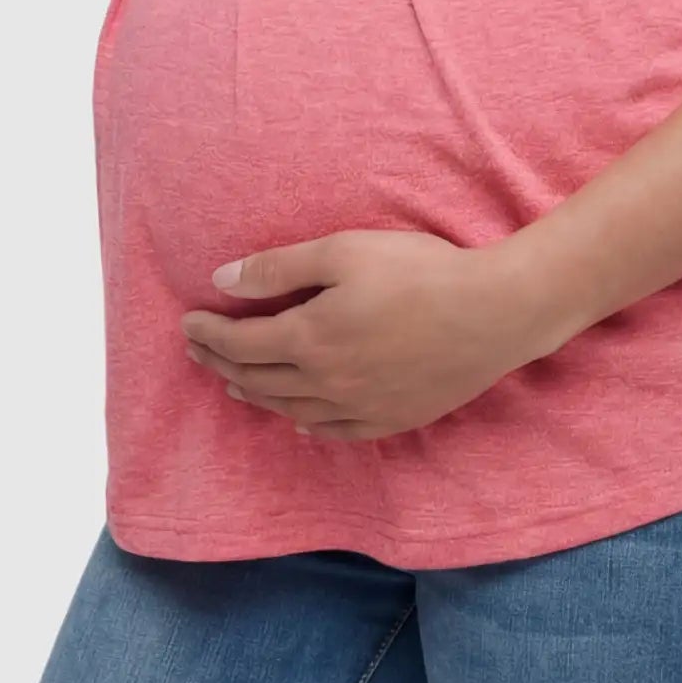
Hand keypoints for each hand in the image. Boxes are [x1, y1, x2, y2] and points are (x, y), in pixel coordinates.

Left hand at [180, 229, 546, 441]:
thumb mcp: (345, 251)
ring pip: (290, 408)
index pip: (242, 342)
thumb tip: (222, 281)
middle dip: (221, 363)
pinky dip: (306, 425)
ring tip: (235, 383)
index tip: (187, 323)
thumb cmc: (421, 271)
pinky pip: (334, 431)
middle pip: (258, 378)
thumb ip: (280, 268)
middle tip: (199, 351)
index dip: (210, 333)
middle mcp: (326, 383)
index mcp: (311, 339)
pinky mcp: (392, 418)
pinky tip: (299, 421)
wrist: (494, 313)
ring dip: (255, 394)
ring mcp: (360, 407)